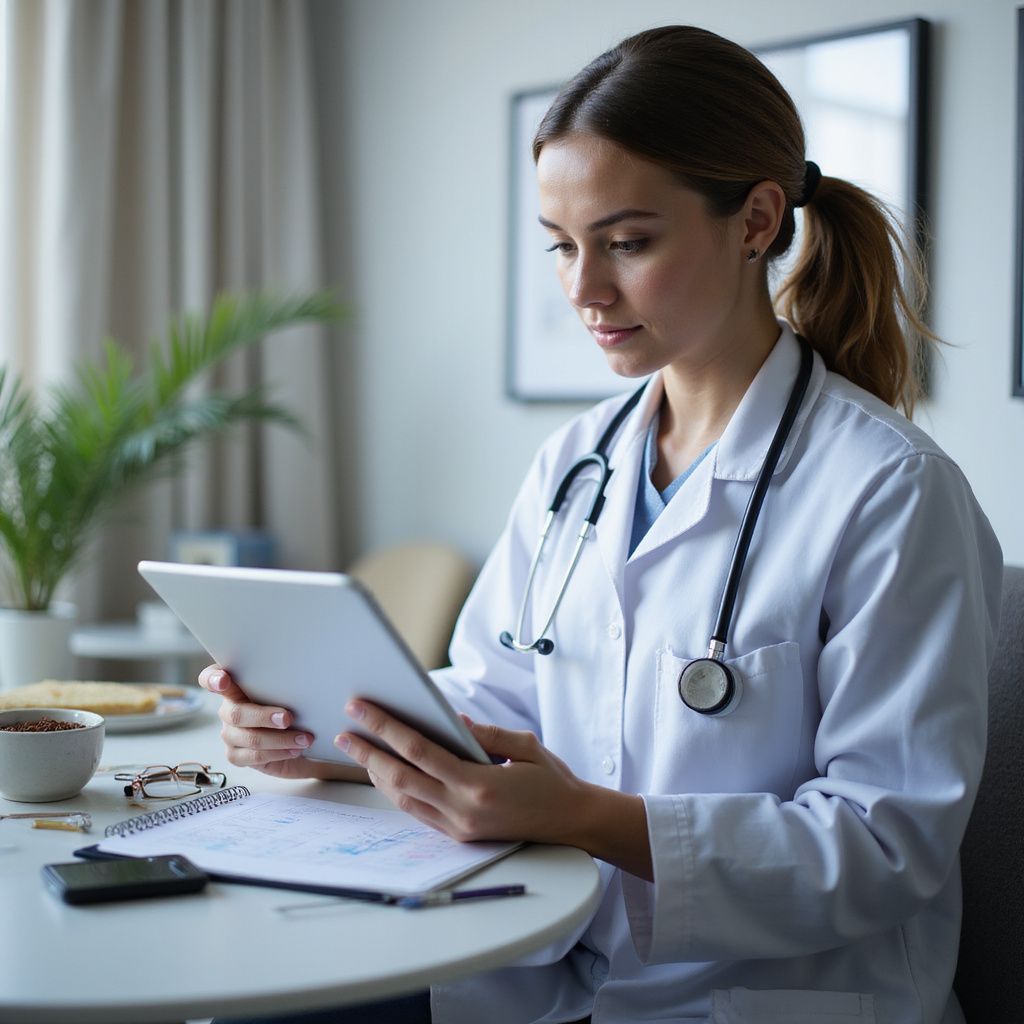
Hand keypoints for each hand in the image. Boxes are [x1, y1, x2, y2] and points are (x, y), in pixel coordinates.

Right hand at [197, 665, 320, 779]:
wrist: (300, 740)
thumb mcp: (291, 693)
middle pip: (237, 714)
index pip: (211, 677)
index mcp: (236, 686)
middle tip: (288, 718)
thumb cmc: (294, 708)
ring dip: (280, 739)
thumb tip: (303, 681)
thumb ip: (284, 685)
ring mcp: (230, 733)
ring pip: (250, 737)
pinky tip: (294, 750)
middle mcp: (228, 709)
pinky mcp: (236, 755)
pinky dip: (278, 753)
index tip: (223, 680)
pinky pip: (253, 757)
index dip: (213, 678)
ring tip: (304, 739)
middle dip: (264, 716)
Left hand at [335, 702, 652, 878]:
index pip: (419, 751)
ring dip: (377, 774)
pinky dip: (397, 791)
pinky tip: (386, 773)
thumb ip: (485, 734)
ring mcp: (459, 828)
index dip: (385, 728)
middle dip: (368, 753)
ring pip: (403, 800)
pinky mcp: (460, 836)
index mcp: (479, 785)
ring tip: (358, 750)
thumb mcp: (525, 746)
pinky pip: (418, 812)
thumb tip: (452, 720)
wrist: (572, 822)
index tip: (361, 709)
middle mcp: (463, 811)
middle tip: (344, 732)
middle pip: (400, 779)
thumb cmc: (552, 780)